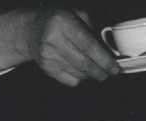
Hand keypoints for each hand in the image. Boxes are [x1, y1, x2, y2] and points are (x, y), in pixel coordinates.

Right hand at [0, 8, 119, 85]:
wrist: (31, 31)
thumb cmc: (60, 21)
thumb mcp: (77, 16)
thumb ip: (93, 31)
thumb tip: (109, 52)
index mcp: (64, 23)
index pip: (88, 46)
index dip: (104, 59)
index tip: (114, 68)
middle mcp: (53, 40)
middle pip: (83, 63)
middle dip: (100, 71)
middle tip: (110, 74)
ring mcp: (47, 56)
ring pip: (77, 73)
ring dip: (91, 75)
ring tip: (98, 72)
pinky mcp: (46, 68)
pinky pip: (68, 80)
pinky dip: (79, 78)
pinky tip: (82, 72)